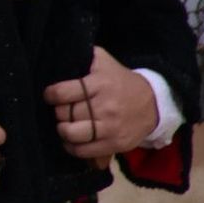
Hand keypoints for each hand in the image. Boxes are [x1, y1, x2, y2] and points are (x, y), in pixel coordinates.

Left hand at [43, 46, 158, 158]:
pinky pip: (84, 151)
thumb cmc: (120, 81)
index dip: (51, 95)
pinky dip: (72, 147)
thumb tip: (61, 52)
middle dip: (58, 112)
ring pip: (72, 134)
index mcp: (100, 84)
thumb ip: (84, 55)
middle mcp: (105, 107)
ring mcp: (111, 127)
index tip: (50, 96)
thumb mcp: (104, 62)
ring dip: (62, 130)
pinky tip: (71, 140)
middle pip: (65, 114)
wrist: (153, 103)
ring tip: (64, 124)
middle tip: (61, 110)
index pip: (63, 93)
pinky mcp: (116, 144)